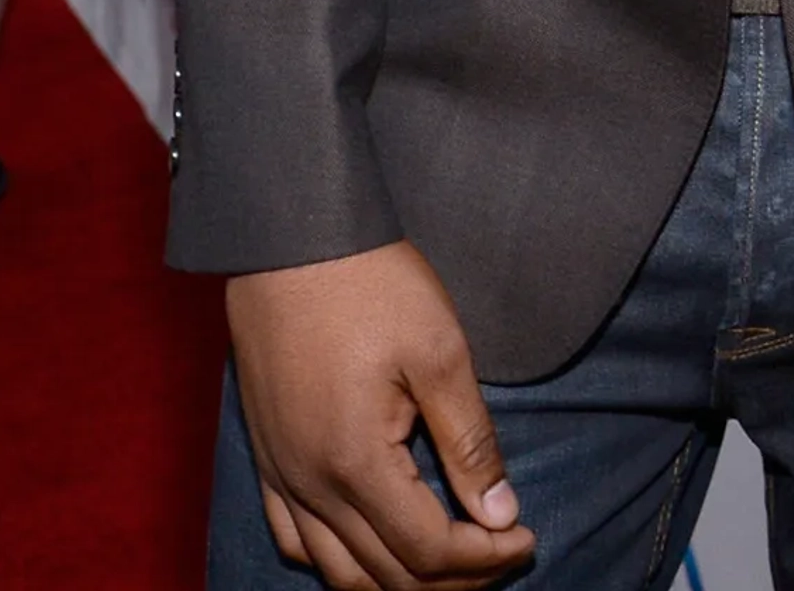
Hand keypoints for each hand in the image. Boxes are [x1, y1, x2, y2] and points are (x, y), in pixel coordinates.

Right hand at [226, 241, 536, 587]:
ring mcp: (281, 476)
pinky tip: (372, 545)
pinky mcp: (267, 457)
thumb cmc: (370, 284)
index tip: (526, 535)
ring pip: (339, 573)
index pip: (428, 551)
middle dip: (453, 579)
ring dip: (399, 581)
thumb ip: (469, 441)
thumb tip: (500, 514)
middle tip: (502, 551)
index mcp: (356, 464)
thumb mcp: (440, 351)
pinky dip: (339, 561)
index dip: (485, 557)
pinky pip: (295, 541)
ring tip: (450, 560)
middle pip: (387, 577)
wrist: (289, 236)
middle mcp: (311, 487)